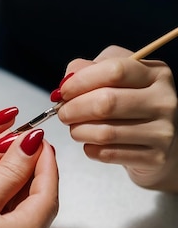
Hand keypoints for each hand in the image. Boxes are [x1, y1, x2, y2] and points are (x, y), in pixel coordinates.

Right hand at [0, 129, 58, 227]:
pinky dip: (3, 223)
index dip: (46, 162)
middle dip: (33, 180)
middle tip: (22, 154)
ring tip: (1, 178)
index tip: (40, 140)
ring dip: (17, 202)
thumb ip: (8, 173)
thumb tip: (33, 146)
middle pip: (39, 210)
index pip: (49, 190)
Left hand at [54, 45, 177, 191]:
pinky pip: (109, 154)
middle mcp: (164, 101)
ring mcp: (162, 131)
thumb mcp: (117, 77)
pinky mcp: (155, 158)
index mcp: (156, 74)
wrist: (161, 142)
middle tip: (63, 112)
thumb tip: (67, 80)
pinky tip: (90, 144)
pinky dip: (91, 149)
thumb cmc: (133, 105)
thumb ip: (90, 69)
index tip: (64, 91)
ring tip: (75, 129)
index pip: (114, 71)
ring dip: (79, 131)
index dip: (81, 81)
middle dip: (75, 108)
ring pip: (106, 132)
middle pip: (107, 102)